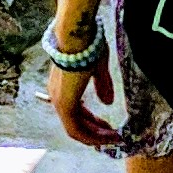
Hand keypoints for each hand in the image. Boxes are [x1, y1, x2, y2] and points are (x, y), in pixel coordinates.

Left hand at [50, 34, 119, 148]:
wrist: (76, 34)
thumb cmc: (87, 44)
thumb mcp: (97, 67)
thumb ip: (102, 85)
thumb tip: (107, 103)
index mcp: (63, 86)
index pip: (76, 111)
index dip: (92, 120)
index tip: (107, 125)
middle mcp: (57, 96)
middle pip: (76, 123)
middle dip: (96, 131)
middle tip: (114, 135)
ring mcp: (59, 101)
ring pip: (76, 130)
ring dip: (96, 137)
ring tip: (115, 138)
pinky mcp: (64, 104)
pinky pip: (77, 130)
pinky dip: (92, 136)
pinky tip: (108, 136)